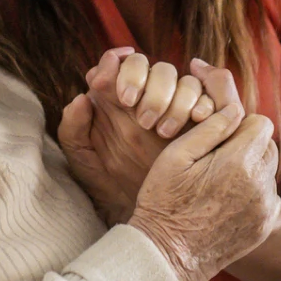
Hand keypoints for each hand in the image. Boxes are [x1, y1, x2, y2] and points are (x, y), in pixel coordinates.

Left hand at [57, 51, 235, 224]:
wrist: (144, 217)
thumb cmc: (109, 186)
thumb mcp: (83, 162)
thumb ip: (72, 130)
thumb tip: (82, 98)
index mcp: (114, 98)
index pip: (116, 64)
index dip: (119, 69)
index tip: (122, 96)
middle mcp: (145, 94)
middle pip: (151, 65)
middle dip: (150, 86)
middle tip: (143, 119)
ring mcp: (174, 104)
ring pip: (181, 78)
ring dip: (175, 99)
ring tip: (164, 131)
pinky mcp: (200, 119)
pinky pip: (208, 97)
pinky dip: (203, 104)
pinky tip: (196, 121)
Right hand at [128, 106, 280, 280]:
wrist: (166, 255)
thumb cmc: (164, 201)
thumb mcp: (176, 156)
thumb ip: (210, 128)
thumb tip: (235, 109)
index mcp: (239, 161)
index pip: (261, 123)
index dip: (241, 124)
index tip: (221, 136)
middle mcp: (260, 183)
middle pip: (269, 146)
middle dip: (248, 145)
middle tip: (217, 158)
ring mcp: (264, 207)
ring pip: (269, 171)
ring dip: (252, 169)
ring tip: (219, 181)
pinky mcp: (264, 226)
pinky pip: (269, 197)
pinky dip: (254, 193)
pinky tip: (226, 201)